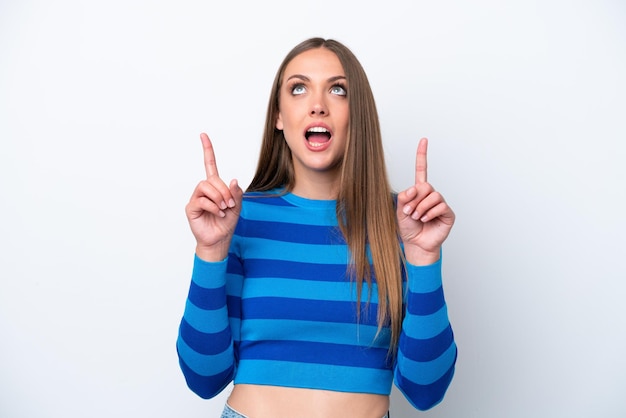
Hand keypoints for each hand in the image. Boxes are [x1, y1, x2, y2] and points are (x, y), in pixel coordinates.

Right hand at [185, 133, 242, 260]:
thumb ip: (236, 194)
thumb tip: (233, 180)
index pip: (210, 165)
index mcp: (215, 187)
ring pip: (205, 186)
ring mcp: (196, 198)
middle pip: (212, 179)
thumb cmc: (226, 223)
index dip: (207, 150)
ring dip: (218, 197)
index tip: (203, 135)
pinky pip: (201, 200)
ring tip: (223, 208)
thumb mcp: (237, 207)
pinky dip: (213, 206)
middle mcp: (204, 190)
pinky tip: (218, 213)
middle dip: (224, 191)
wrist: (219, 239)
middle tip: (230, 204)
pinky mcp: (191, 207)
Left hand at [396, 138, 454, 264]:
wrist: (416, 245)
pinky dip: (430, 213)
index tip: (424, 140)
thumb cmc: (408, 228)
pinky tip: (425, 220)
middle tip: (410, 211)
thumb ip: (404, 198)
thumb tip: (414, 189)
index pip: (422, 170)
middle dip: (415, 199)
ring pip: (433, 195)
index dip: (422, 155)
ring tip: (417, 217)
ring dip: (422, 207)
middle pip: (426, 186)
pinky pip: (440, 206)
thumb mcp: (400, 211)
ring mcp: (440, 204)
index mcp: (419, 192)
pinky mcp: (448, 213)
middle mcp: (431, 195)